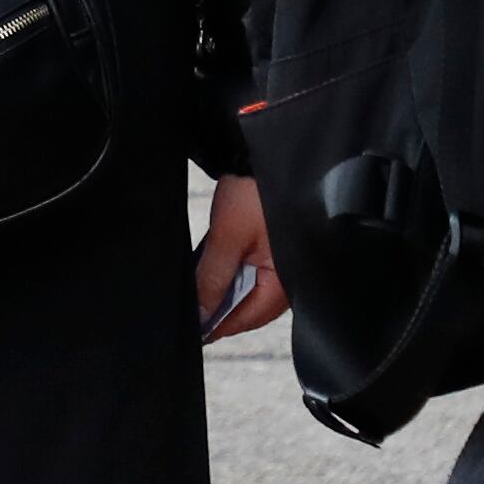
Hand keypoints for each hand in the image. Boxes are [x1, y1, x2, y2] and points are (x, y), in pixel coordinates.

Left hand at [195, 175, 289, 342]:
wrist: (270, 150)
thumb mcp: (227, 238)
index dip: (219, 326)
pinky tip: (216, 270)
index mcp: (285, 281)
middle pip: (251, 308)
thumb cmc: (256, 191)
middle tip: (192, 312)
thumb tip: (200, 314)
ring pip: (251, 291)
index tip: (194, 333)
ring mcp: (286, 263)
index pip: (249, 318)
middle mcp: (291, 278)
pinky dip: (234, 274)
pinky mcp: (278, 248)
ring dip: (226, 291)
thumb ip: (213, 279)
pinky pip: (255, 272)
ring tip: (200, 290)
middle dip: (222, 310)